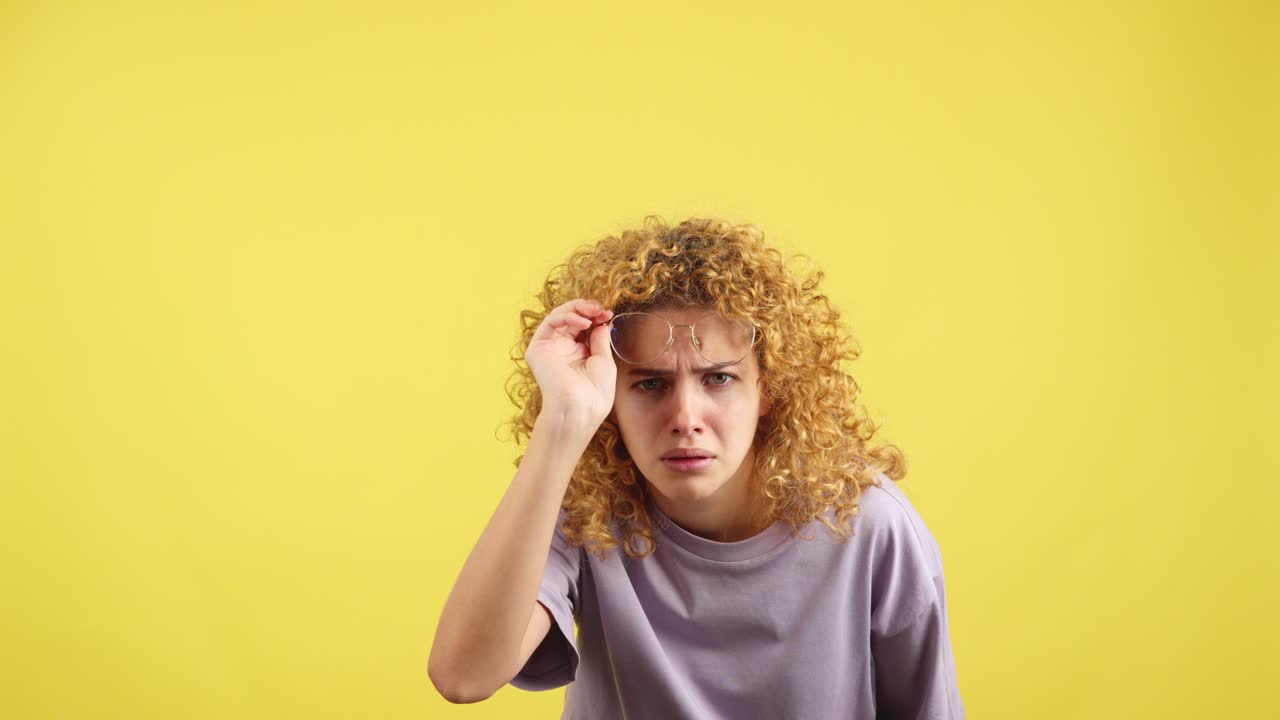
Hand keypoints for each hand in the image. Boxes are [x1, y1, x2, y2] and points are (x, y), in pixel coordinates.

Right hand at [524, 298, 616, 429]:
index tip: (608, 314)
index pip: (583, 326)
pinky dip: (567, 317)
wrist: (580, 408)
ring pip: (558, 316)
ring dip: (577, 308)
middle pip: (571, 318)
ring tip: (593, 311)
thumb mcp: (604, 361)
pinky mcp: (538, 349)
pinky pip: (549, 323)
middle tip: (601, 309)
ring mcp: (550, 348)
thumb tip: (600, 323)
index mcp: (578, 354)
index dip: (595, 316)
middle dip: (587, 309)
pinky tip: (583, 322)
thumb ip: (600, 340)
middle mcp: (562, 349)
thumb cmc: (595, 392)